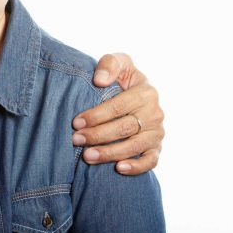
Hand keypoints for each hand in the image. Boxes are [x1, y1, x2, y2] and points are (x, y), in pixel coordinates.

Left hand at [72, 53, 163, 174]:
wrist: (135, 94)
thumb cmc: (121, 79)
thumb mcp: (118, 63)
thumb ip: (110, 64)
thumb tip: (99, 80)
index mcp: (146, 92)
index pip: (119, 106)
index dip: (96, 115)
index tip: (76, 122)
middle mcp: (155, 113)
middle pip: (125, 128)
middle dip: (98, 135)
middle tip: (76, 139)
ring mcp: (157, 132)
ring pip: (135, 146)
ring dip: (110, 153)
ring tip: (88, 156)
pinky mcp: (156, 147)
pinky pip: (151, 161)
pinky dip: (137, 166)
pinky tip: (119, 168)